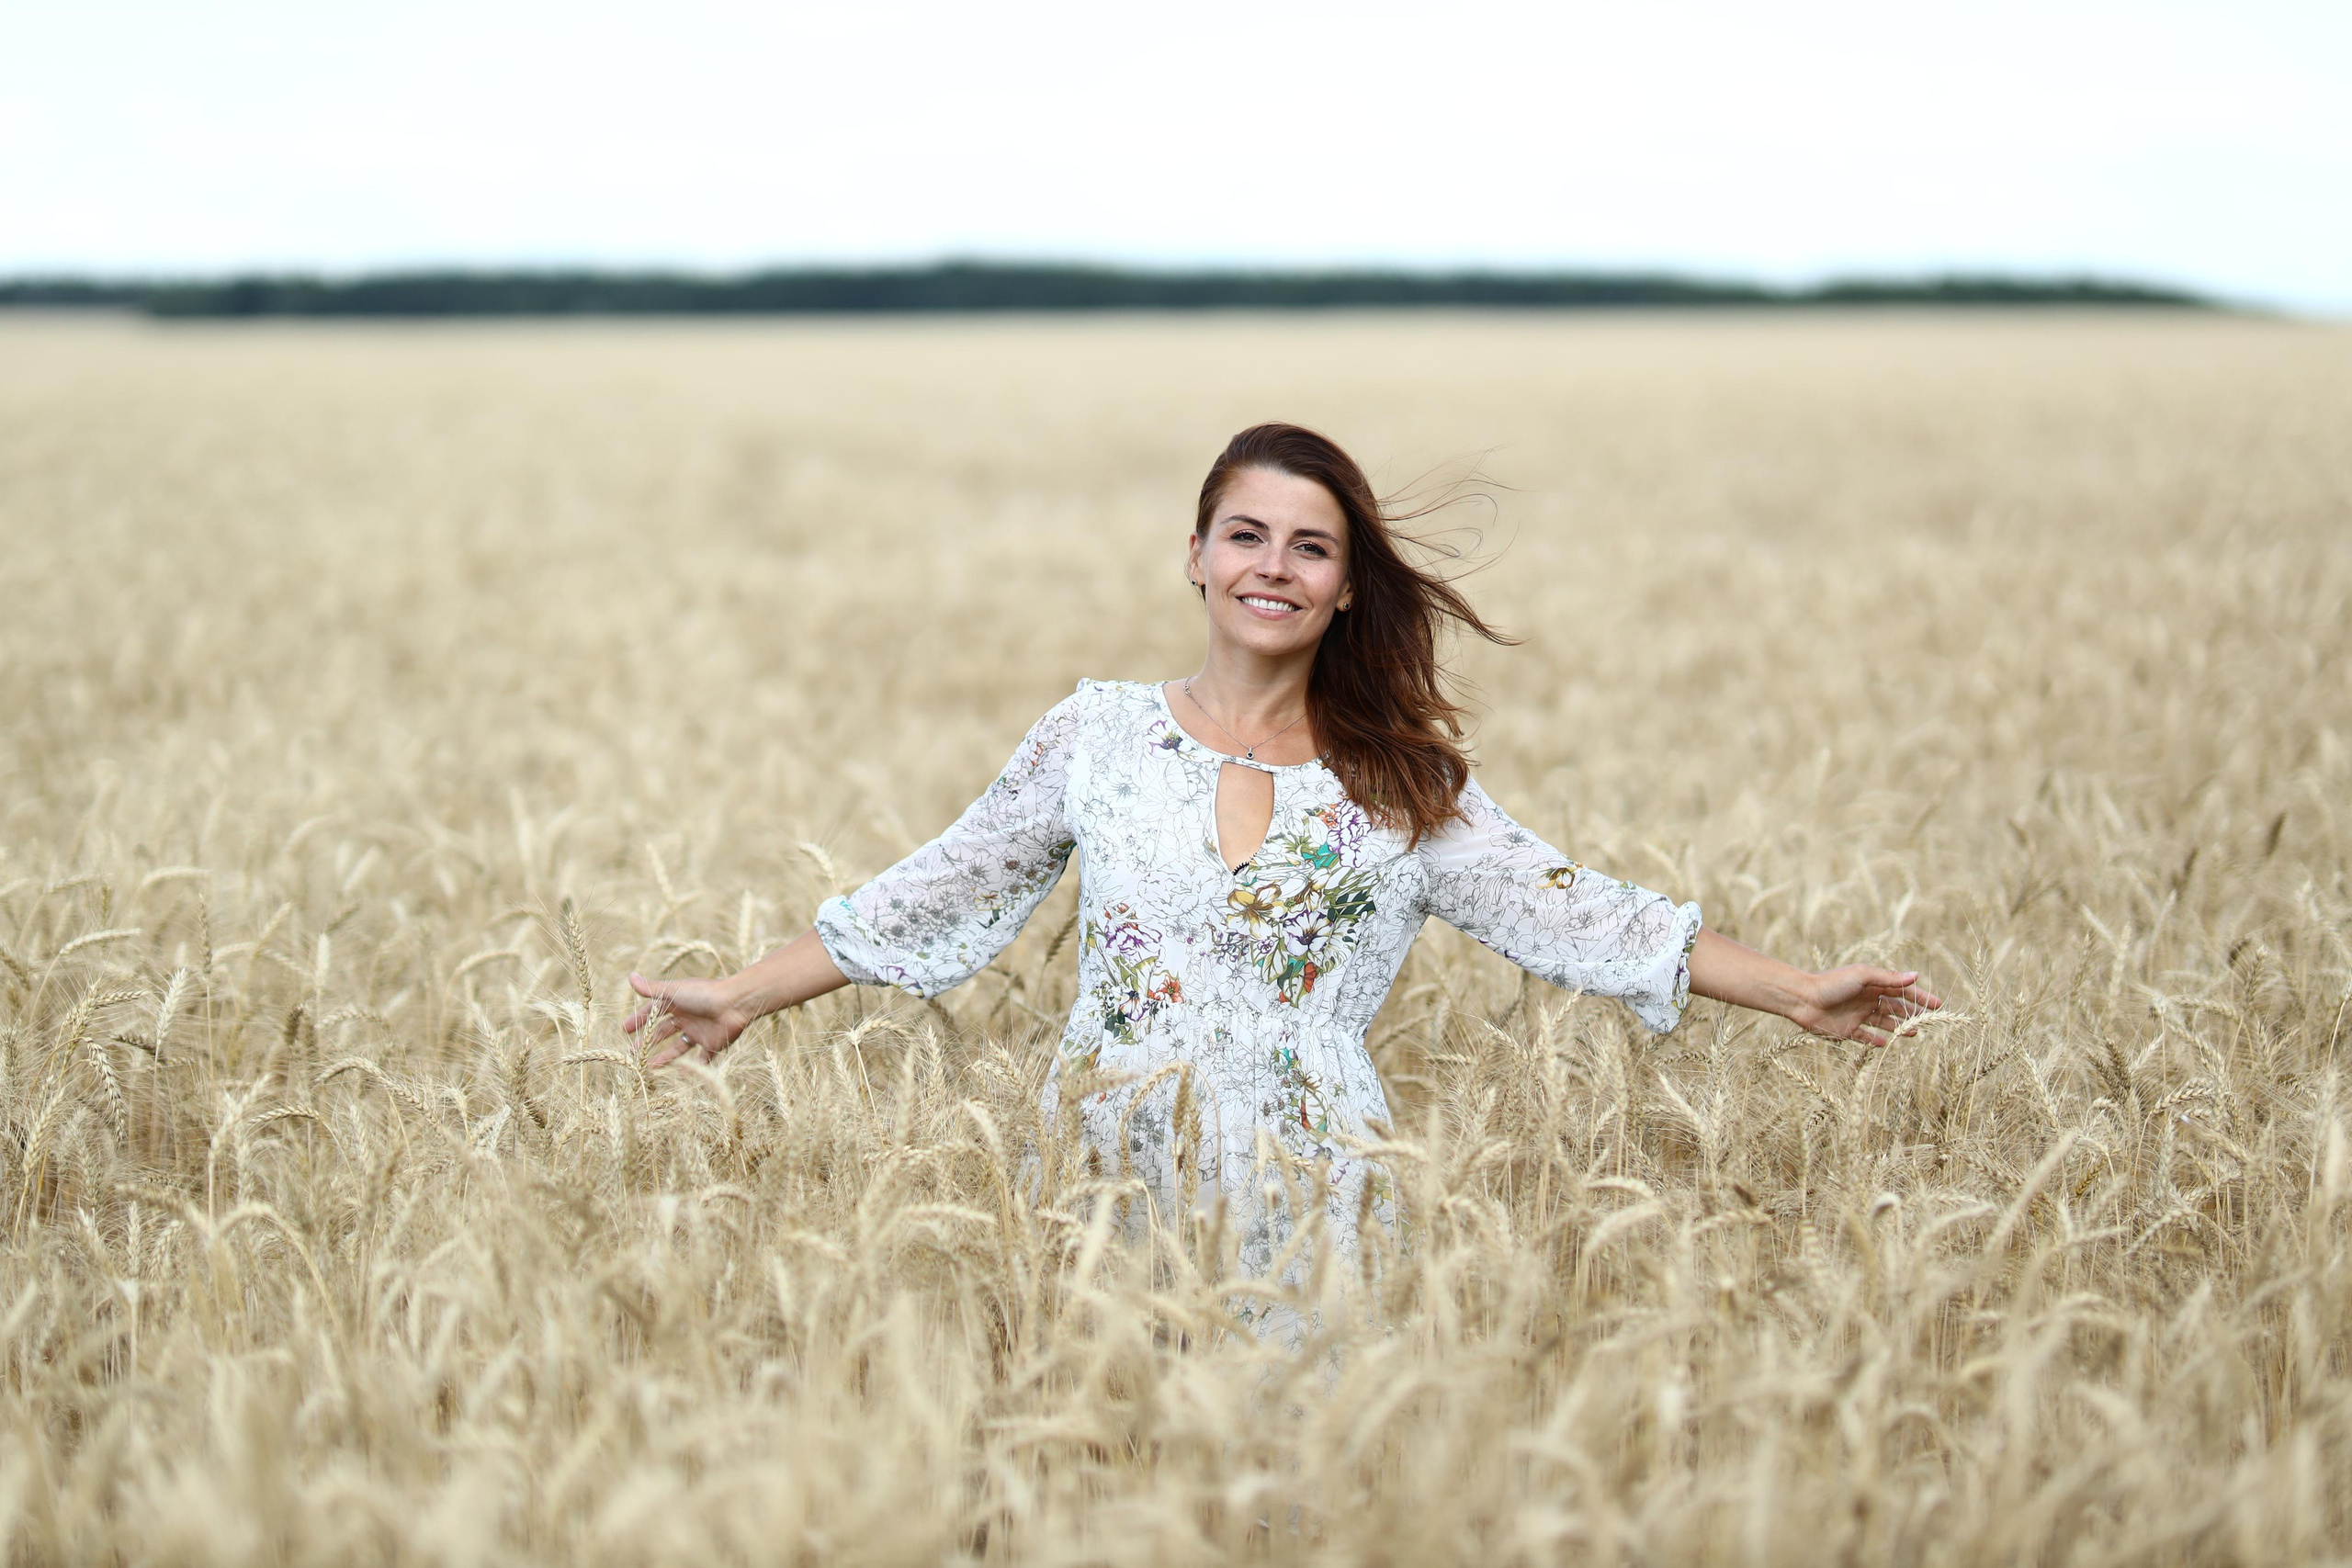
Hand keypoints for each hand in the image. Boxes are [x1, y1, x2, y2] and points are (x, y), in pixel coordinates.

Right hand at [623, 971, 752, 1067]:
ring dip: (665, 1057)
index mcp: (677, 1002)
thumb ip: (651, 988)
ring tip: (649, 1068)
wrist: (735, 1004)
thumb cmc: (703, 994)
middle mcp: (687, 1017)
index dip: (639, 1019)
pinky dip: (694, 1067)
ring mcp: (700, 1031)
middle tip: (632, 1054)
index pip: (653, 1012)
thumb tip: (630, 977)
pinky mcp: (713, 1044)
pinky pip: (702, 1059)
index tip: (624, 1030)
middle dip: (647, 1042)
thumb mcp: (673, 991)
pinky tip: (680, 1074)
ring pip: (678, 1047)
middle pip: (663, 1032)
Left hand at [1791, 966, 1941, 1046]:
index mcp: (1872, 984)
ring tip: (1912, 1033)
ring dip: (1898, 1027)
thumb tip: (1915, 975)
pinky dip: (1875, 1041)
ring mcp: (1857, 1015)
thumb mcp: (1862, 976)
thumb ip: (1888, 977)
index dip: (1920, 997)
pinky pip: (1864, 1037)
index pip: (1901, 990)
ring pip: (1883, 1023)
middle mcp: (1866, 999)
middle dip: (1912, 1013)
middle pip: (1895, 1007)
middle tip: (1929, 1021)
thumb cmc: (1831, 983)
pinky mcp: (1846, 1031)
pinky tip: (1885, 1043)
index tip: (1937, 1005)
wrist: (1802, 999)